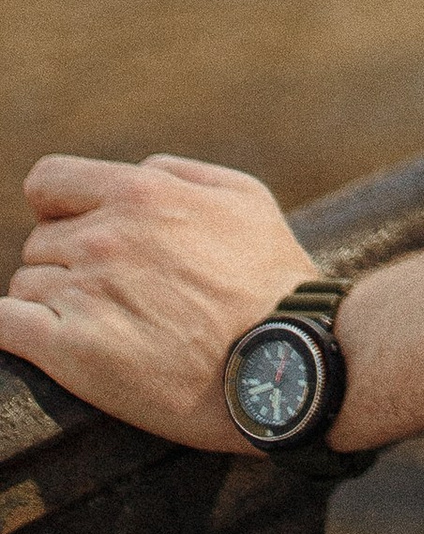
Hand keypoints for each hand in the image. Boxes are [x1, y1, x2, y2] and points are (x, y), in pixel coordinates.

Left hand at [0, 156, 306, 447]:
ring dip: (51, 302)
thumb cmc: (273, 281)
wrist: (285, 361)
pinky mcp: (70, 350)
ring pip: (26, 285)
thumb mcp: (245, 198)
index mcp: (141, 194)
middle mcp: (104, 237)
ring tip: (104, 327)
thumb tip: (135, 172)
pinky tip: (39, 340)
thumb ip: (180, 172)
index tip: (76, 229)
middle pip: (40, 241)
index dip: (58, 206)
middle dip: (67, 262)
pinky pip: (3, 326)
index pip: (47, 181)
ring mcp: (83, 292)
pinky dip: (13, 330)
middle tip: (112, 295)